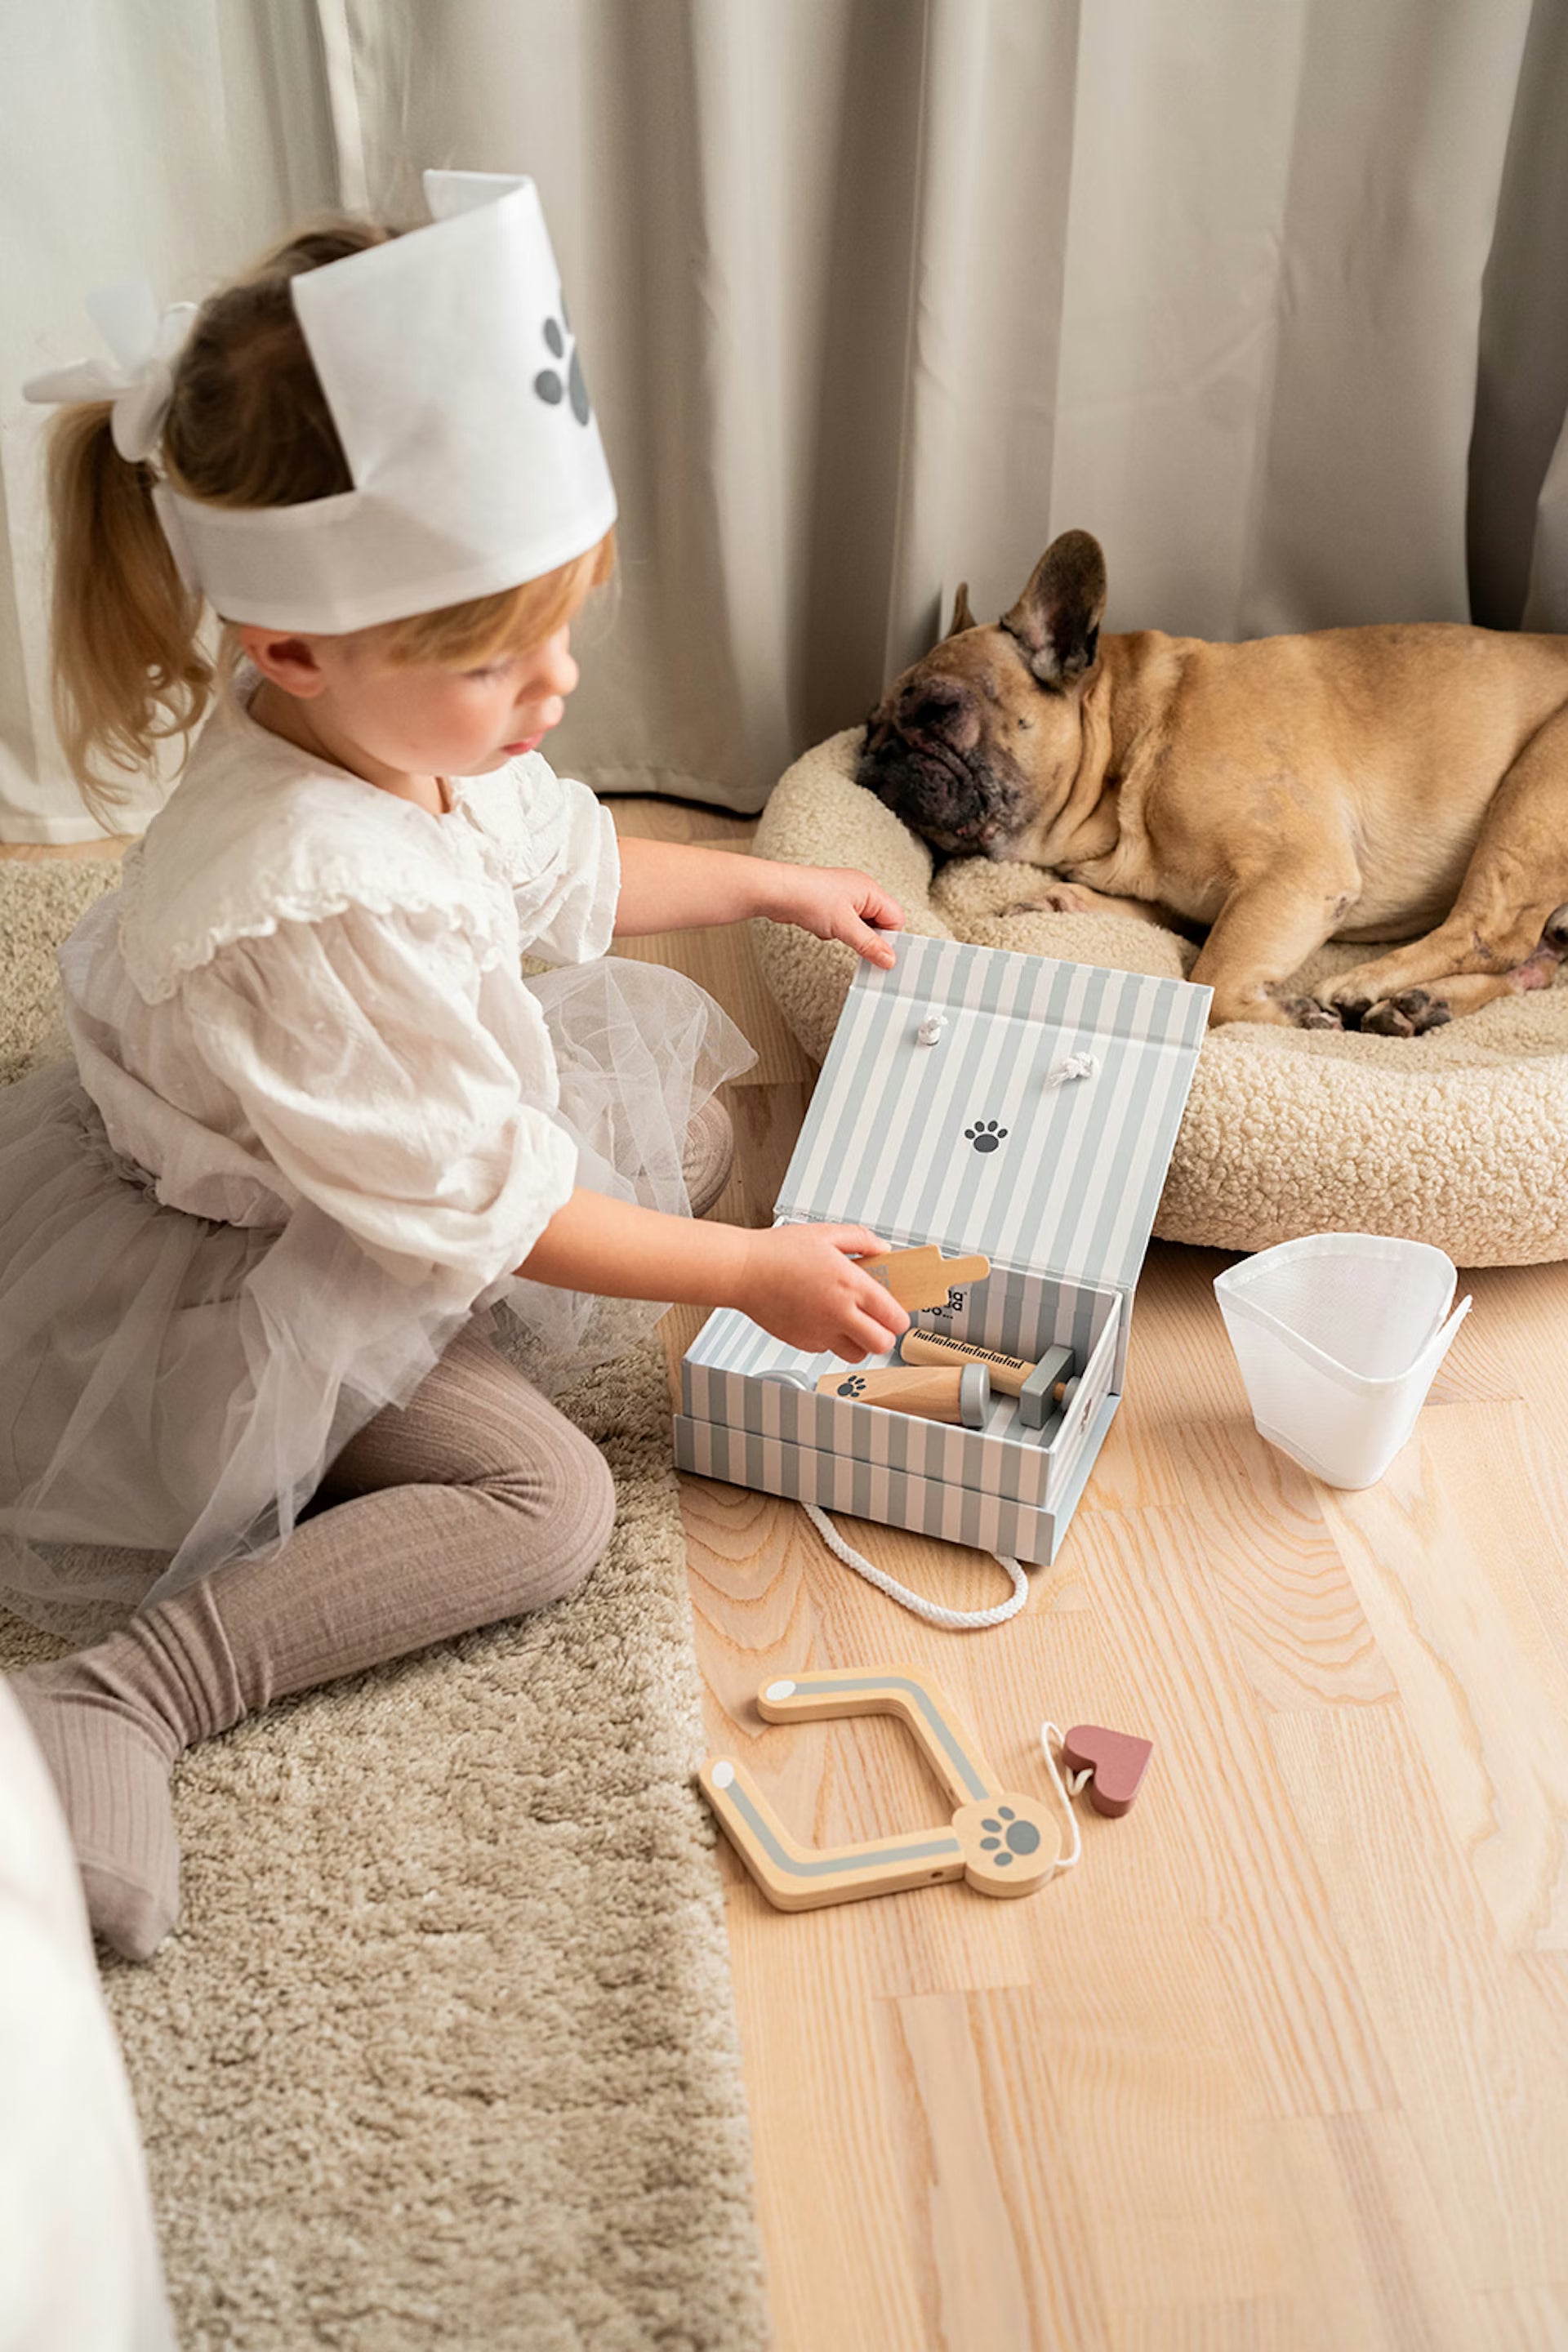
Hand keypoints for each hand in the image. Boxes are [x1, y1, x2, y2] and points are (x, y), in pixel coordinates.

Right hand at [736, 1224, 909, 1358]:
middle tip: (877, 1321)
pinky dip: (831, 1339)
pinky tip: (821, 1318)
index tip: (895, 1311)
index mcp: (850, 1286)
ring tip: (850, 1322)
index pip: (894, 1318)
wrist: (743, 1271)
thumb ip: (861, 1240)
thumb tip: (883, 1248)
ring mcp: (820, 1332)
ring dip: (859, 1342)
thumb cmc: (777, 1252)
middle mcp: (838, 1314)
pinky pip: (827, 1350)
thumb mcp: (826, 1234)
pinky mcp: (802, 1342)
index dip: (899, 1317)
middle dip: (884, 1335)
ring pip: (856, 1355)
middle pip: (882, 1345)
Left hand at [770, 864, 903, 968]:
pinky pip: (843, 924)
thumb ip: (870, 945)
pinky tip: (823, 928)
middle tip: (857, 945)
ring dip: (850, 935)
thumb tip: (889, 958)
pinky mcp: (830, 904)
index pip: (896, 918)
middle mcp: (860, 890)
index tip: (882, 955)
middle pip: (880, 922)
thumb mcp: (845, 926)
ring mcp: (845, 897)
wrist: (777, 891)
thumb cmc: (808, 896)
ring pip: (860, 925)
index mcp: (871, 889)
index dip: (890, 938)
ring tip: (835, 931)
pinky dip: (835, 931)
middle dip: (868, 937)